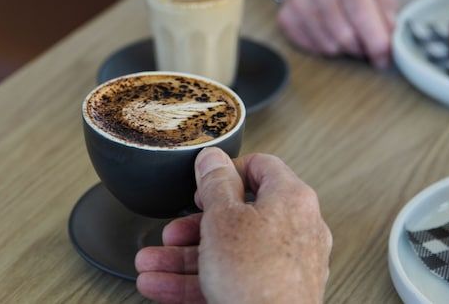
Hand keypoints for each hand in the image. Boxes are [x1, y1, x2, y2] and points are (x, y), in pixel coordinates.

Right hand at [135, 148, 331, 303]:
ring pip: (227, 253)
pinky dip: (196, 281)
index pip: (261, 167)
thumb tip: (212, 158)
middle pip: (237, 217)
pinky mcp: (272, 295)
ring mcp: (286, 266)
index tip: (203, 182)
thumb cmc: (256, 278)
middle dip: (192, 226)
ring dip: (183, 258)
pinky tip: (162, 286)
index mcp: (291, 199)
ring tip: (151, 264)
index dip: (227, 171)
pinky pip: (230, 280)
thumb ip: (214, 184)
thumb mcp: (222, 218)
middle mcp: (296, 230)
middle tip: (171, 231)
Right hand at [276, 0, 395, 66]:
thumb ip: (387, 3)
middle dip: (363, 48)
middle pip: (346, 38)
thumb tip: (390, 31)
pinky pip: (312, 48)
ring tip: (349, 33)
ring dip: (345, 49)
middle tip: (368, 43)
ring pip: (330, 47)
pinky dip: (326, 47)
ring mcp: (298, 3)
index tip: (386, 58)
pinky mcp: (286, 18)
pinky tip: (329, 31)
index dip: (377, 43)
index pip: (363, 16)